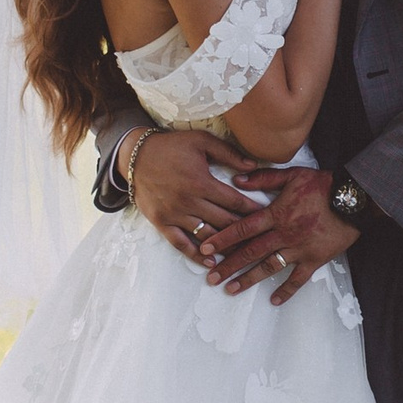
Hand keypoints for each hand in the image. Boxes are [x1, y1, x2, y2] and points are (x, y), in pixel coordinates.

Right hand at [127, 125, 260, 258]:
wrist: (136, 156)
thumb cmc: (171, 146)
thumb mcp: (201, 141)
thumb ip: (228, 153)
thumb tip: (253, 165)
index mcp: (202, 182)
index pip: (234, 201)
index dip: (252, 210)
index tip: (267, 216)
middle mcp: (189, 201)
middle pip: (224, 222)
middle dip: (245, 231)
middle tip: (261, 239)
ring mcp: (174, 214)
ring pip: (206, 236)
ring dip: (225, 246)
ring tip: (242, 253)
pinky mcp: (161, 222)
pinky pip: (180, 243)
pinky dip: (196, 255)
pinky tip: (210, 261)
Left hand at [193, 160, 357, 304]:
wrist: (354, 199)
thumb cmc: (324, 185)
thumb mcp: (293, 174)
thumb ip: (264, 177)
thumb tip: (237, 180)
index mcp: (276, 213)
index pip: (243, 228)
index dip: (223, 238)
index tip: (205, 248)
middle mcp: (284, 233)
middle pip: (250, 252)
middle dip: (229, 265)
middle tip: (211, 276)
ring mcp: (299, 248)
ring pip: (269, 267)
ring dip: (249, 279)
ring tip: (231, 289)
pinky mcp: (315, 259)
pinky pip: (298, 279)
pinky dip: (286, 291)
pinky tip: (273, 301)